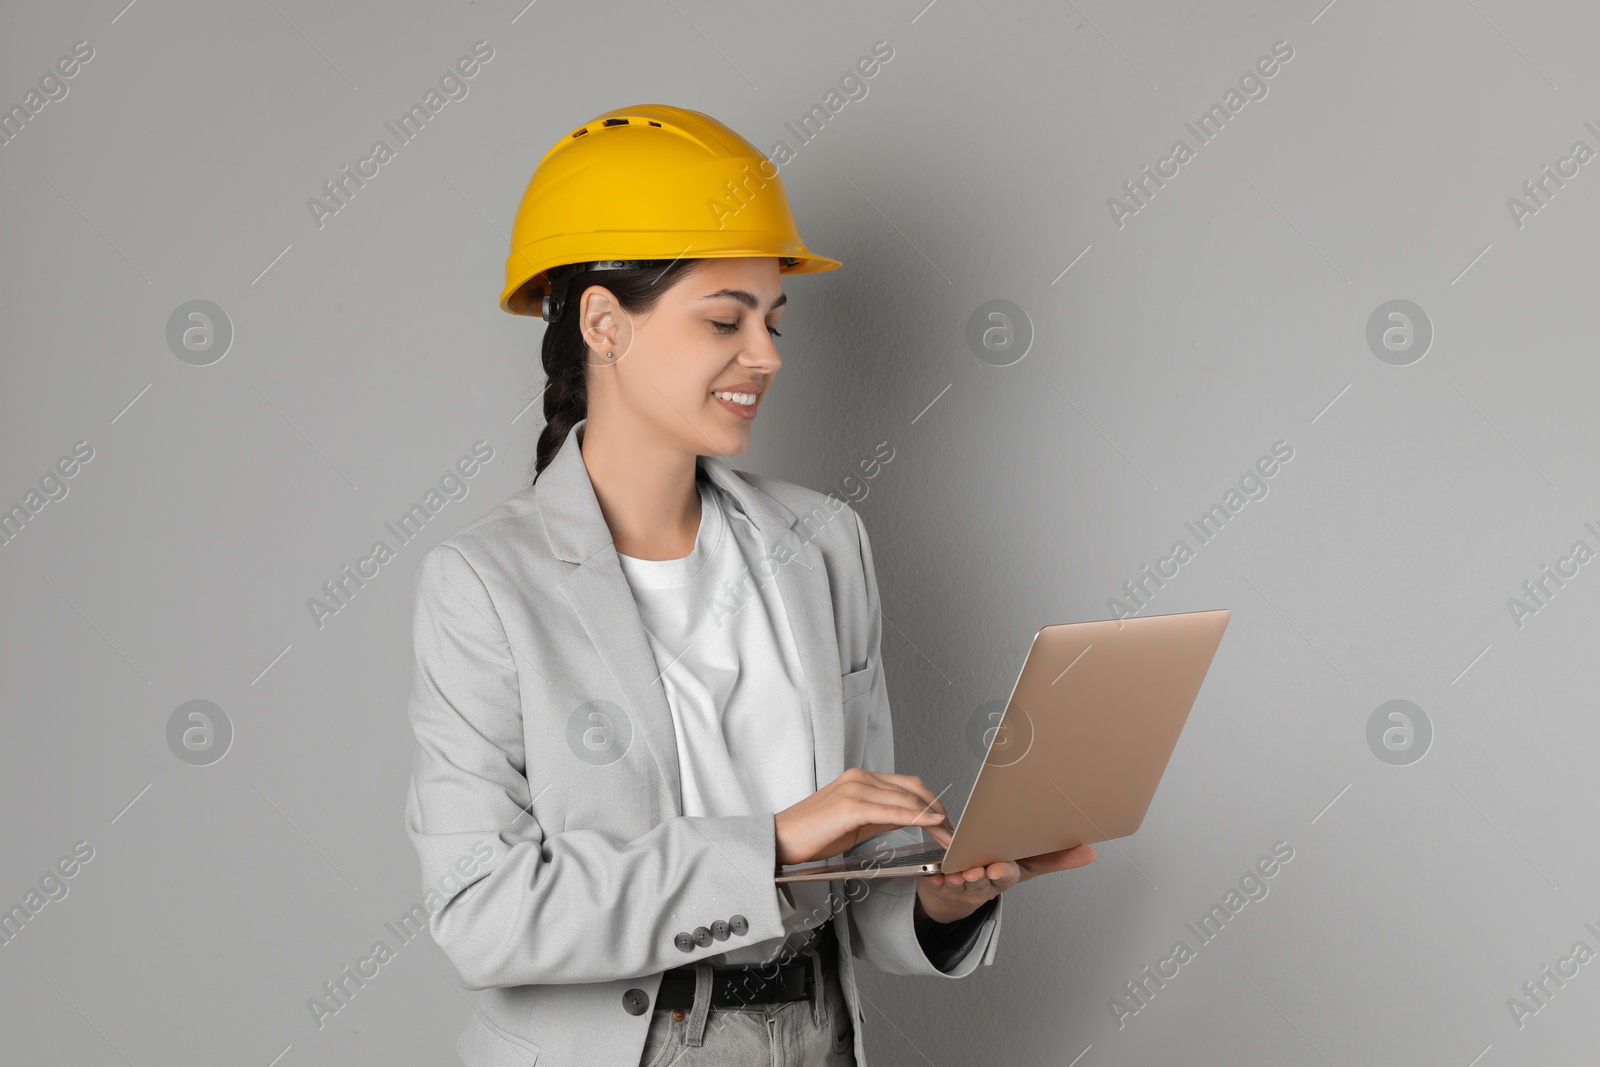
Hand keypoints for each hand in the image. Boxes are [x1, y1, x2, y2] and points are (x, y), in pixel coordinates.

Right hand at [774, 767, 950, 866]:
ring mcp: (855, 789)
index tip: (946, 823)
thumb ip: (882, 816)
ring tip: (948, 836)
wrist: (781, 840)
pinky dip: (915, 817)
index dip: (932, 802)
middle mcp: (860, 778)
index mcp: (861, 778)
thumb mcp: (855, 822)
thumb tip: (910, 818)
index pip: (908, 785)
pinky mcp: (850, 806)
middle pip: (913, 789)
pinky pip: (891, 811)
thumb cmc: (814, 834)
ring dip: (933, 818)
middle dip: (939, 811)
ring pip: (906, 799)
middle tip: (954, 832)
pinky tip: (931, 825)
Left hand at [914, 823, 1097, 924]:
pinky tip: (937, 874)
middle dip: (989, 876)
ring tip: (962, 872)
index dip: (1007, 872)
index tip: (1001, 868)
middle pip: (991, 881)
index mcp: (1009, 874)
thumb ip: (1056, 857)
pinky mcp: (942, 882)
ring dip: (964, 878)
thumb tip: (1091, 852)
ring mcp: (965, 885)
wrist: (957, 892)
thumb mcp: (1027, 864)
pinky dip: (938, 877)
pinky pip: (939, 881)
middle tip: (987, 870)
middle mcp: (988, 883)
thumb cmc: (995, 869)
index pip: (1013, 874)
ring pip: (966, 883)